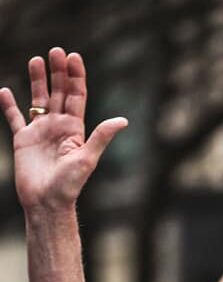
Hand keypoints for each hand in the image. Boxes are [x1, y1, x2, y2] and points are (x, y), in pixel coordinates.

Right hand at [1, 48, 126, 209]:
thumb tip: (123, 120)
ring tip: (36, 59)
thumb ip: (101, 137)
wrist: (46, 202)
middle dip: (58, 72)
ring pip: (38, 100)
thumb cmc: (70, 185)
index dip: (76, 77)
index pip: (76, 97)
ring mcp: (40, 132)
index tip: (74, 57)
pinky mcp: (23, 140)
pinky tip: (5, 91)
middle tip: (56, 50)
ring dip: (37, 80)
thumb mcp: (87, 158)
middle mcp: (58, 127)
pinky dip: (9, 105)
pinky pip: (14, 118)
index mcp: (75, 129)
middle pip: (58, 93)